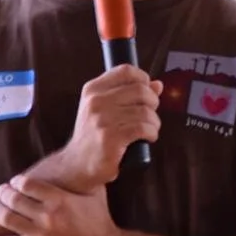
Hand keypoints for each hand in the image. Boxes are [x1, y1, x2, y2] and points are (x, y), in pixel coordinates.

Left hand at [0, 175, 120, 235]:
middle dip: (3, 193)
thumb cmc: (101, 220)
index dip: (17, 182)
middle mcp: (48, 215)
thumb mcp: (96, 192)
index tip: (14, 182)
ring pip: (8, 218)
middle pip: (14, 199)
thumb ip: (87, 176)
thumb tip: (92, 154)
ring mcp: (41, 234)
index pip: (28, 184)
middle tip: (0, 191)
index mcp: (60, 198)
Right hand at [49, 64, 162, 189]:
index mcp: (93, 89)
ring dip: (154, 121)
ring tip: (150, 129)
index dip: (143, 78)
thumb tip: (158, 85)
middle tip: (150, 114)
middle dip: (153, 102)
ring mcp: (103, 120)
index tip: (148, 90)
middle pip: (140, 90)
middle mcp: (96, 102)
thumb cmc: (94, 135)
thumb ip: (128, 94)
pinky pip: (143, 128)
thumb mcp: (104, 109)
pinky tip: (148, 137)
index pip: (125, 71)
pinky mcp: (111, 139)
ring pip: (145, 112)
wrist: (77, 164)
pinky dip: (152, 133)